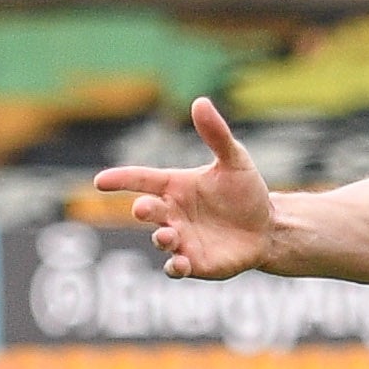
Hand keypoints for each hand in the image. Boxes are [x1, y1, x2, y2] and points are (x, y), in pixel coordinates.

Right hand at [90, 99, 278, 279]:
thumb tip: (200, 101)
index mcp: (175, 186)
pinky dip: (173, 267)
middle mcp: (173, 213)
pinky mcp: (194, 263)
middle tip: (142, 209)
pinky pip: (176, 268)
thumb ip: (216, 135)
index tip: (99, 181)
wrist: (268, 227)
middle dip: (143, 210)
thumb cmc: (246, 191)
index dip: (121, 180)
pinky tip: (178, 264)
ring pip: (160, 240)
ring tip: (166, 235)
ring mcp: (182, 239)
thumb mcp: (235, 160)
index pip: (142, 180)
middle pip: (148, 210)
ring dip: (160, 238)